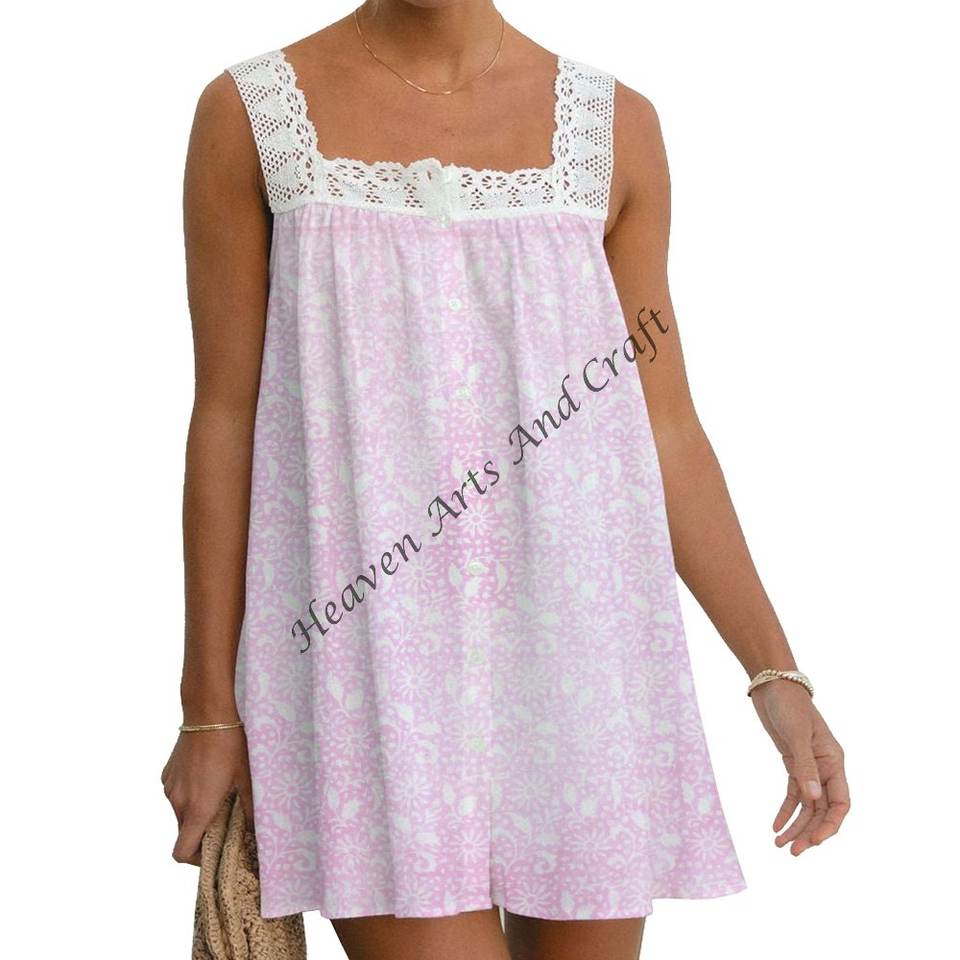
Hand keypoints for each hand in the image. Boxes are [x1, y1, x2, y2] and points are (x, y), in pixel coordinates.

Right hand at [160, 723, 253, 864]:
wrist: (208, 712)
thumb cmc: (231, 745)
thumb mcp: (246, 778)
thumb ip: (250, 809)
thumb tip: (257, 831)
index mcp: (196, 808)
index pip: (181, 853)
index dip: (195, 860)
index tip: (213, 852)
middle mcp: (177, 802)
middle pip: (184, 832)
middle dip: (202, 832)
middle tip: (224, 820)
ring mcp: (170, 787)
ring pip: (180, 812)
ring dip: (196, 811)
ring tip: (219, 793)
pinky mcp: (167, 773)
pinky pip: (176, 793)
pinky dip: (189, 794)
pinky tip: (208, 775)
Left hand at [749, 679, 849, 854]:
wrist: (773, 685)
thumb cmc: (789, 705)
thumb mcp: (796, 735)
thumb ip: (804, 767)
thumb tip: (813, 798)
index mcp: (834, 762)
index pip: (840, 803)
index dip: (830, 825)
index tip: (814, 841)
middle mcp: (826, 768)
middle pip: (823, 810)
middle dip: (809, 832)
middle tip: (792, 851)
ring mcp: (810, 767)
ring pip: (808, 805)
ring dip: (796, 825)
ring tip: (780, 844)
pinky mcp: (793, 763)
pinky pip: (793, 794)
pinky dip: (786, 811)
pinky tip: (775, 826)